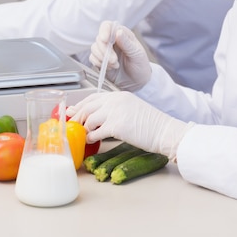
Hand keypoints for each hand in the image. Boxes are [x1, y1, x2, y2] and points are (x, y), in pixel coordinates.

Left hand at [67, 91, 191, 160]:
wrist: (164, 130)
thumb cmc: (151, 123)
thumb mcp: (131, 108)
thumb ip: (115, 109)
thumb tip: (96, 118)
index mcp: (119, 95)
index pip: (93, 97)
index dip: (80, 104)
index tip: (72, 111)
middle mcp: (115, 100)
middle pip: (87, 107)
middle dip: (77, 117)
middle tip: (73, 125)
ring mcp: (115, 112)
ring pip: (89, 119)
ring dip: (84, 129)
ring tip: (85, 135)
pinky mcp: (116, 126)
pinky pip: (95, 132)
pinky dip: (91, 138)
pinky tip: (92, 141)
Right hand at [90, 21, 151, 91]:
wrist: (137, 82)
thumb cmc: (140, 65)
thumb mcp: (137, 53)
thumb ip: (127, 43)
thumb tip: (118, 32)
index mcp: (122, 34)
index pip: (108, 26)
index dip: (104, 31)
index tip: (105, 40)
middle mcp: (112, 40)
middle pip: (99, 38)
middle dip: (105, 50)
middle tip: (114, 60)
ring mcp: (105, 50)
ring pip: (94, 48)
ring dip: (102, 58)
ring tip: (115, 65)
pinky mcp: (100, 60)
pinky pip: (92, 58)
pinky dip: (99, 64)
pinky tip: (110, 68)